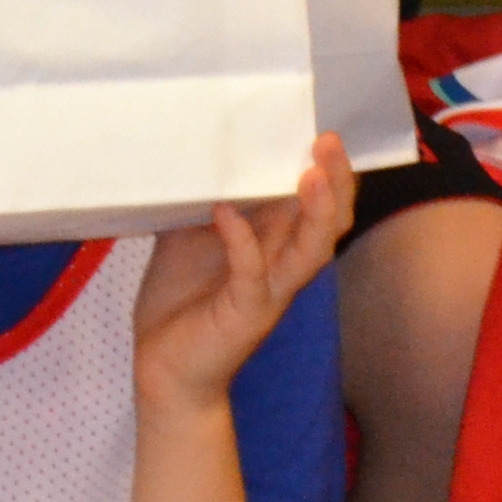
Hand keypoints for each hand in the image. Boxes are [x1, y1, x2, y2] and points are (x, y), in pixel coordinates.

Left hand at [132, 133, 349, 409]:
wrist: (165, 372)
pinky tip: (226, 213)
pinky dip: (241, 242)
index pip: (320, 204)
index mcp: (277, 247)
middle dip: (336, 181)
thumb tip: (188, 154)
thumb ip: (200, 203)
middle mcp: (284, 268)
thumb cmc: (180, 305)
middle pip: (332, 222)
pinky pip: (252, 275)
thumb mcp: (188, 240)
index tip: (321, 128)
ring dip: (315, 211)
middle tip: (328, 139)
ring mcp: (269, 293)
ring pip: (312, 251)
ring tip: (310, 173)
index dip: (330, 171)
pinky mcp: (244, 314)